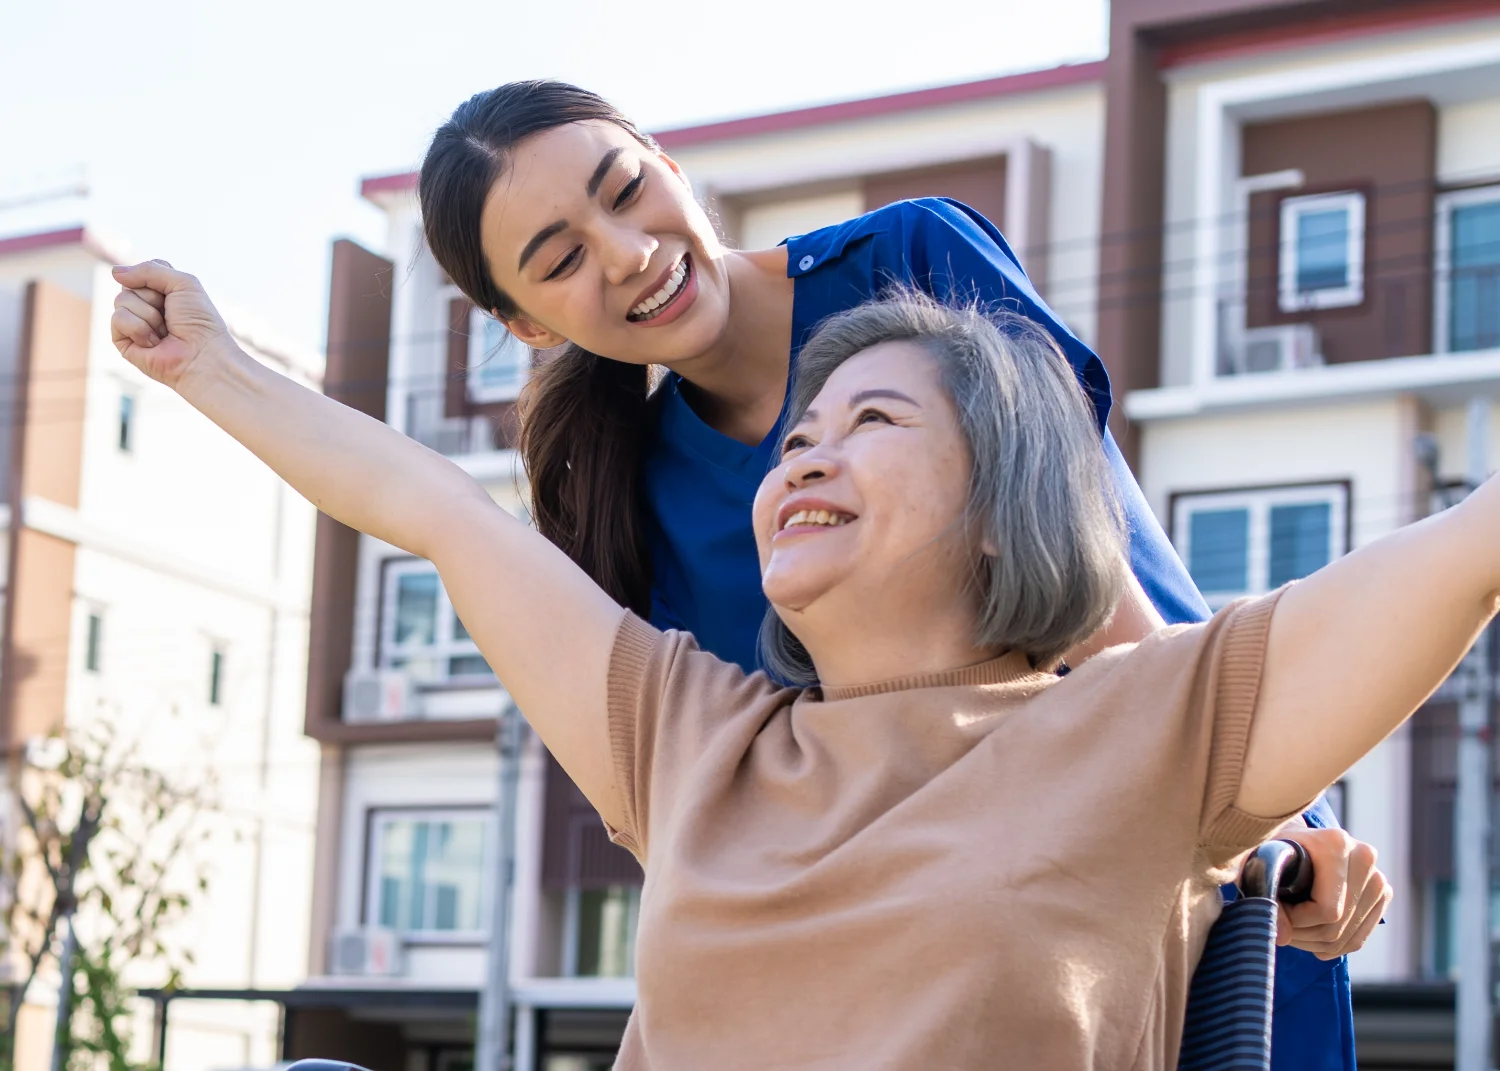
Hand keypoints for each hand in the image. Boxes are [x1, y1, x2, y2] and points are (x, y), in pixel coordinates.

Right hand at [110, 261, 233, 389]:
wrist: (202, 355)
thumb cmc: (199, 321)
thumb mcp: (183, 283)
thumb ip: (149, 270)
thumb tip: (115, 272)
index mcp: (162, 291)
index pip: (143, 270)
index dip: (157, 278)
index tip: (176, 293)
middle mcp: (146, 305)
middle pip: (129, 284)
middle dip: (153, 298)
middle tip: (171, 315)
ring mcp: (133, 322)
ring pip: (121, 300)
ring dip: (149, 315)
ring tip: (165, 332)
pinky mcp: (123, 340)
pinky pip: (118, 319)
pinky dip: (139, 329)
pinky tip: (154, 343)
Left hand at [1275, 826, 1390, 958]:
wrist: (1293, 842)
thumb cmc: (1271, 852)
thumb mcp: (1257, 866)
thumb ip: (1263, 897)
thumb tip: (1282, 937)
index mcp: (1336, 844)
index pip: (1327, 909)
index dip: (1296, 921)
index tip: (1274, 911)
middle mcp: (1364, 857)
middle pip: (1338, 926)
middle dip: (1302, 935)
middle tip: (1280, 924)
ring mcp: (1377, 877)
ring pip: (1347, 937)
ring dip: (1314, 943)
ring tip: (1291, 928)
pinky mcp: (1382, 894)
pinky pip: (1357, 940)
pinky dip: (1331, 946)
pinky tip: (1310, 934)